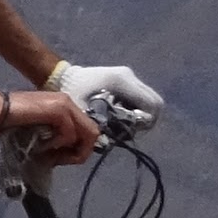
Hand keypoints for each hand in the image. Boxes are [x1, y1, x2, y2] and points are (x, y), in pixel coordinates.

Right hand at [0, 83, 100, 162]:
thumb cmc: (10, 121)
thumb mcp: (39, 129)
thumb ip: (54, 135)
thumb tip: (64, 153)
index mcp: (64, 105)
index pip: (86, 130)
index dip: (77, 148)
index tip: (58, 157)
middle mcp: (68, 102)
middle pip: (93, 133)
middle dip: (79, 152)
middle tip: (58, 161)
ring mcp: (65, 105)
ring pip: (87, 135)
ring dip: (69, 151)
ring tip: (50, 155)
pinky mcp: (59, 111)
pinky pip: (69, 135)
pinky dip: (57, 145)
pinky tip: (42, 146)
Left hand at [50, 59, 166, 135]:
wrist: (62, 75)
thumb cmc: (69, 91)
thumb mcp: (80, 109)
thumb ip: (96, 125)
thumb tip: (109, 142)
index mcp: (121, 81)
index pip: (151, 103)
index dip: (147, 121)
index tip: (132, 131)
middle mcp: (129, 76)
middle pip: (155, 102)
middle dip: (146, 120)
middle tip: (129, 131)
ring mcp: (128, 76)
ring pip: (149, 100)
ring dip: (141, 115)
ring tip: (123, 124)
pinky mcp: (125, 80)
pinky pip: (141, 98)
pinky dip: (136, 109)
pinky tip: (120, 116)